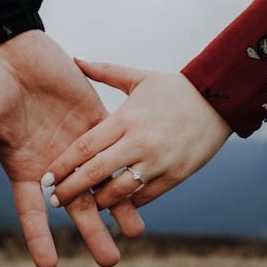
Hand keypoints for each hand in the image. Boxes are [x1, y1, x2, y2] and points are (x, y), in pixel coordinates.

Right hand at [0, 31, 143, 266]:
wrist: (10, 46)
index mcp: (24, 169)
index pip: (34, 213)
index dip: (40, 239)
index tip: (49, 266)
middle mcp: (54, 165)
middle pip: (77, 208)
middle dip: (93, 233)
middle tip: (110, 260)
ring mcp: (78, 145)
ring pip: (103, 183)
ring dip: (119, 207)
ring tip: (136, 233)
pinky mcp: (97, 121)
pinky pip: (116, 149)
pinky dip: (129, 167)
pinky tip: (146, 185)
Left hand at [41, 60, 231, 211]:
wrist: (220, 99)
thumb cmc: (174, 88)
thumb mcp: (138, 77)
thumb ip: (104, 71)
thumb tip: (74, 60)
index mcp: (126, 118)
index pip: (85, 147)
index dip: (63, 165)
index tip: (47, 178)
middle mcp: (139, 142)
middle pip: (96, 173)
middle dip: (72, 190)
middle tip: (55, 201)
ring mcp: (158, 161)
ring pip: (120, 191)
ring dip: (99, 202)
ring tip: (86, 206)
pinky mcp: (176, 175)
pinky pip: (145, 196)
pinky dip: (128, 203)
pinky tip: (116, 206)